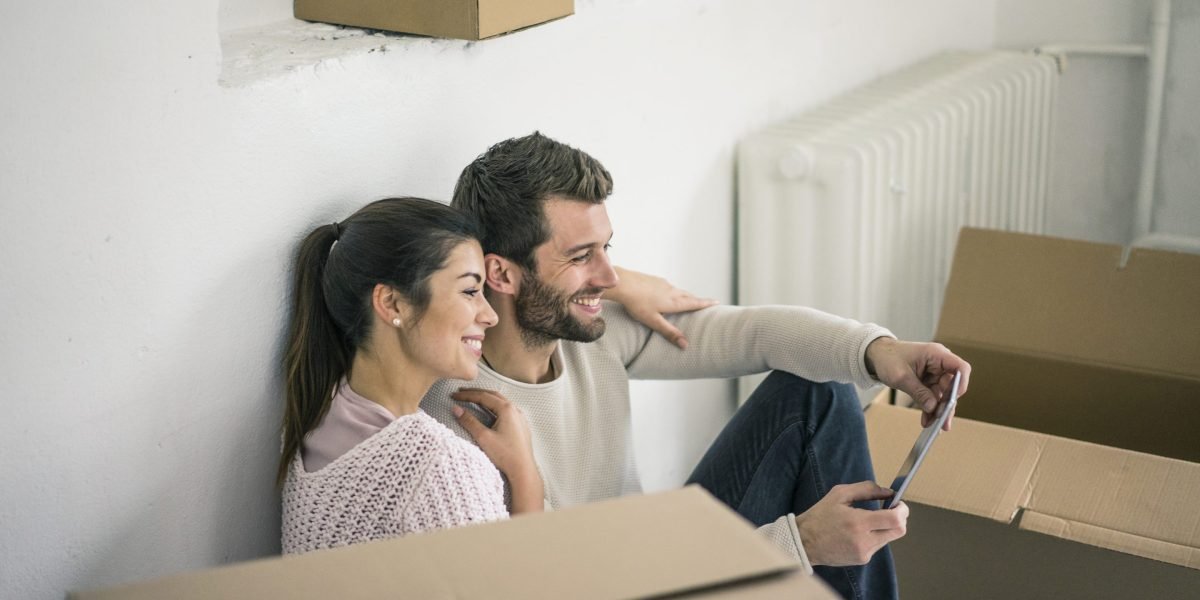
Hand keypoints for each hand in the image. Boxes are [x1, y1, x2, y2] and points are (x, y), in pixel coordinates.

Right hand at [451, 388, 543, 513]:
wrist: (523, 470)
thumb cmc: (505, 455)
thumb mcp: (483, 437)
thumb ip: (469, 421)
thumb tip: (456, 409)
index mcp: (507, 409)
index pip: (483, 396)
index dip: (466, 395)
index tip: (453, 395)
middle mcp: (515, 410)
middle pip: (493, 395)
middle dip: (476, 393)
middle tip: (461, 392)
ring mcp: (520, 417)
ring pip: (501, 401)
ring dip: (486, 398)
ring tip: (473, 398)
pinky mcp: (521, 426)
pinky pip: (507, 410)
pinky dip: (494, 406)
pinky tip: (490, 411)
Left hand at [607, 266, 717, 348]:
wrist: (623, 283)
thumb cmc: (637, 304)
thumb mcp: (654, 321)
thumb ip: (669, 332)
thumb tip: (685, 345)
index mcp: (674, 301)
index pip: (694, 302)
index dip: (706, 303)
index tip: (717, 301)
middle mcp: (671, 290)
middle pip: (688, 295)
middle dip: (697, 299)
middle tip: (705, 302)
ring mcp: (663, 283)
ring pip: (678, 290)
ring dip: (685, 295)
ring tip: (687, 299)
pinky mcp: (654, 279)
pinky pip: (668, 286)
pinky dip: (672, 291)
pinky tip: (666, 293)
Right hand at [794, 482, 907, 566]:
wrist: (804, 542)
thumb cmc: (820, 516)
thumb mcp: (840, 494)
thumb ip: (866, 489)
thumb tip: (888, 492)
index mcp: (858, 522)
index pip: (895, 520)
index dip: (902, 510)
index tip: (899, 503)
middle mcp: (864, 540)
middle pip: (899, 531)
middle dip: (900, 518)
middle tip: (892, 509)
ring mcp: (864, 552)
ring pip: (889, 538)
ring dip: (886, 527)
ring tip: (870, 520)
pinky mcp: (862, 559)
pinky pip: (878, 545)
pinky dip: (875, 535)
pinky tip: (860, 531)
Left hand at [865, 338, 970, 429]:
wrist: (876, 355)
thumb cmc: (888, 358)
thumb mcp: (901, 376)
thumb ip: (919, 392)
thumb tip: (933, 407)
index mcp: (936, 354)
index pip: (960, 368)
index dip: (962, 384)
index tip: (953, 400)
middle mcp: (939, 364)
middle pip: (952, 386)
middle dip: (947, 405)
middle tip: (942, 423)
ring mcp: (934, 374)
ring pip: (943, 395)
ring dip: (938, 411)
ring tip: (933, 425)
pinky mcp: (928, 382)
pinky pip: (933, 397)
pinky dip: (930, 408)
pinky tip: (927, 420)